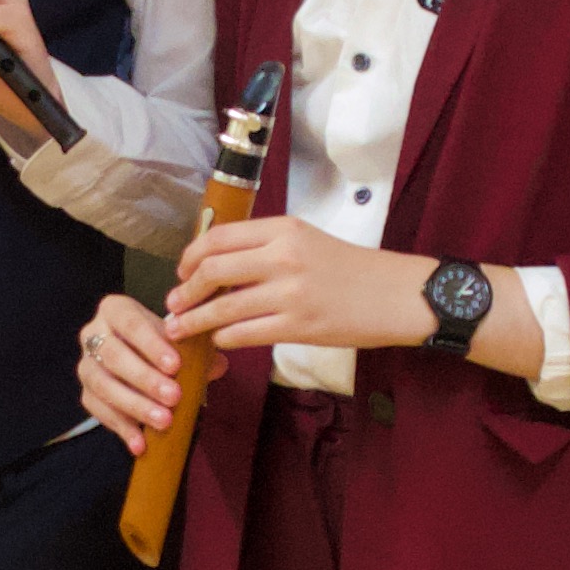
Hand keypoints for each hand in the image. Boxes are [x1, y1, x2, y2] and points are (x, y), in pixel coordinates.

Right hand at [77, 293, 199, 457]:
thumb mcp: (180, 339)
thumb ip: (197, 349)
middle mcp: (92, 333)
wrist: (141, 357)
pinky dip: (121, 428)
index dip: (151, 344)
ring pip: (102, 385)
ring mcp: (85, 364)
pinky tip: (140, 444)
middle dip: (145, 379)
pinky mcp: (86, 393)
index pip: (130, 323)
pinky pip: (98, 411)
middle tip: (174, 397)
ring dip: (134, 405)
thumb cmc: (162, 343)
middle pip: (113, 356)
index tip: (175, 366)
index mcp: (115, 310)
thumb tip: (217, 365)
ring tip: (164, 422)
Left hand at [165, 217, 425, 354]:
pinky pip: (245, 333)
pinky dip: (223, 337)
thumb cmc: (350, 268)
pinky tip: (219, 340)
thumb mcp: (306, 240)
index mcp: (283, 229)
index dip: (190, 257)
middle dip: (185, 291)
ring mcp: (291, 293)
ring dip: (194, 320)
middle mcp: (283, 256)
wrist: (395, 294)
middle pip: (213, 270)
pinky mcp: (299, 326)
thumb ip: (264, 247)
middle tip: (173, 304)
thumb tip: (216, 265)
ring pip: (223, 308)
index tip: (181, 272)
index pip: (218, 238)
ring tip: (180, 329)